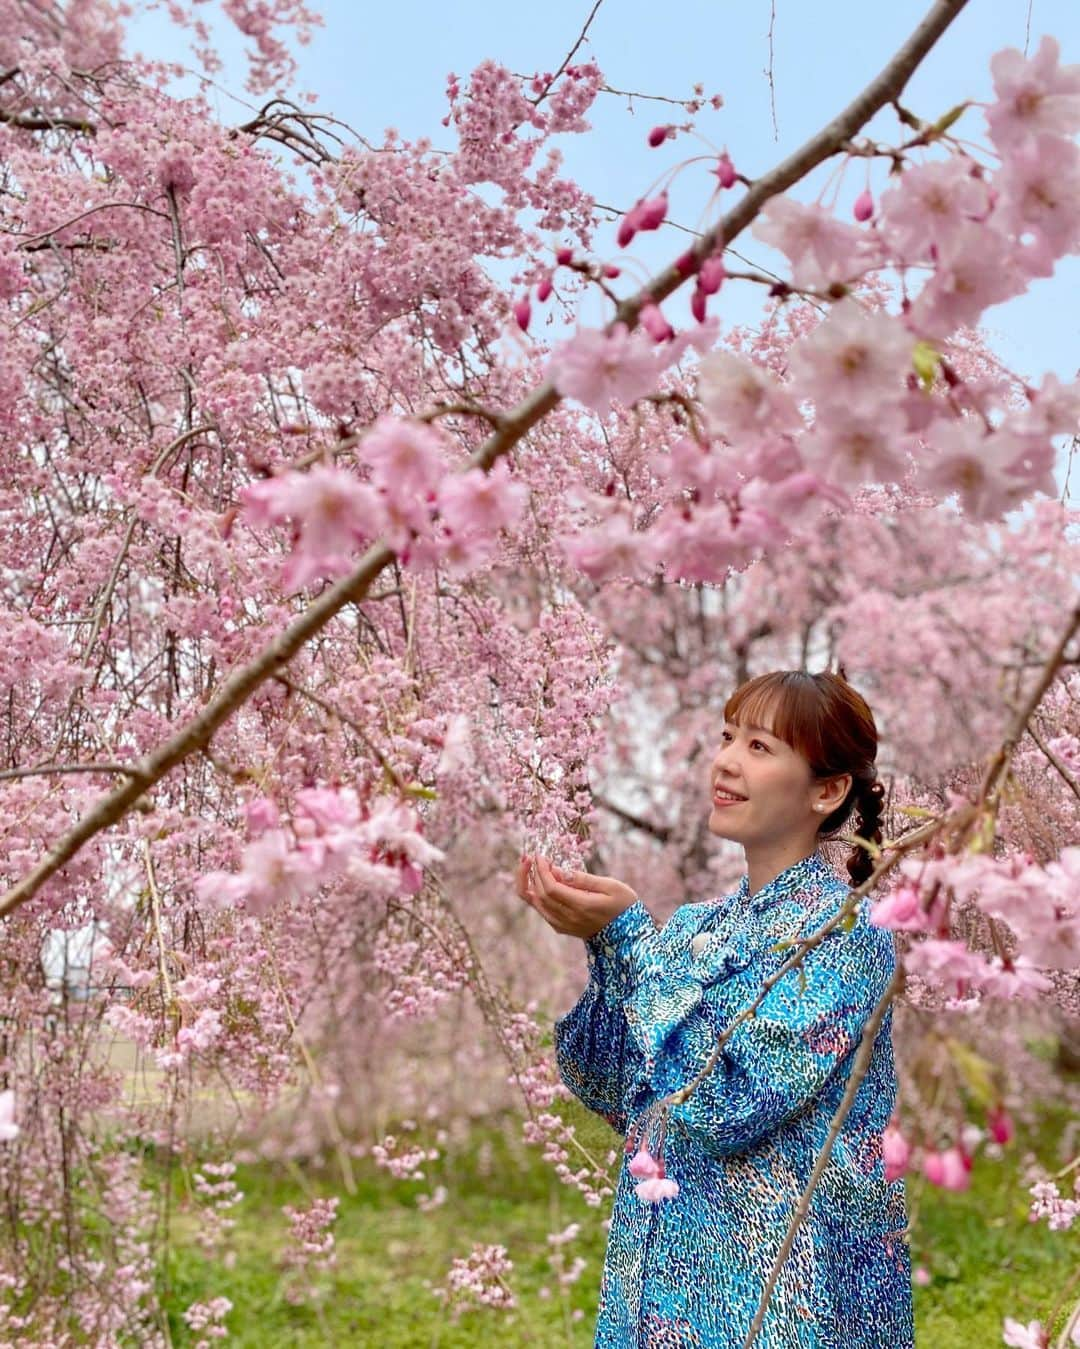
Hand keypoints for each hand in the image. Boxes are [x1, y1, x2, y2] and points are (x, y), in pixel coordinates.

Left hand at [515, 853, 637, 939]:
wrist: (628, 935)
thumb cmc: (624, 906)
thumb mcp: (611, 886)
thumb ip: (585, 879)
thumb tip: (560, 872)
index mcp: (582, 906)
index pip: (551, 888)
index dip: (542, 870)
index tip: (541, 856)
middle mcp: (569, 918)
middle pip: (541, 895)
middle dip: (535, 874)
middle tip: (536, 857)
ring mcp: (564, 925)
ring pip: (537, 905)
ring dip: (529, 884)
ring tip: (528, 867)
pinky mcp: (562, 928)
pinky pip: (542, 911)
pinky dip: (535, 896)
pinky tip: (538, 882)